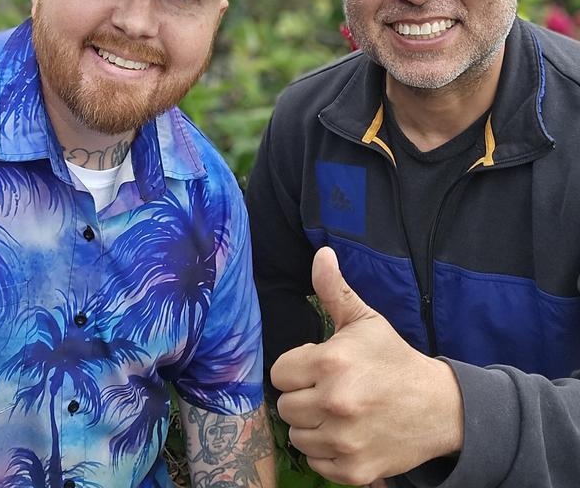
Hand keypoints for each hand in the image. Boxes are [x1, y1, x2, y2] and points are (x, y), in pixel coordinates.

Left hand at [271, 248, 462, 485]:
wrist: (440, 408)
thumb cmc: (393, 360)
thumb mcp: (365, 320)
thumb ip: (335, 290)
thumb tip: (321, 253)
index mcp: (331, 362)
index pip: (280, 373)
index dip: (298, 368)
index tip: (319, 367)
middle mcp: (334, 402)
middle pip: (286, 406)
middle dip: (303, 396)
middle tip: (331, 389)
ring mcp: (344, 440)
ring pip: (297, 436)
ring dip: (313, 425)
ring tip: (339, 411)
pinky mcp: (354, 471)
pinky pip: (315, 462)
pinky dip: (326, 451)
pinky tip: (347, 434)